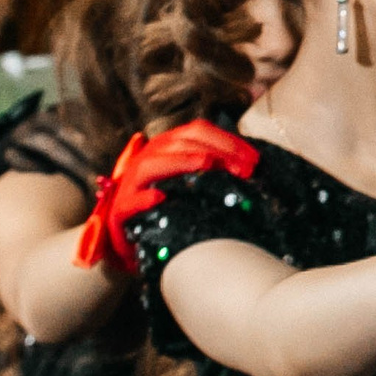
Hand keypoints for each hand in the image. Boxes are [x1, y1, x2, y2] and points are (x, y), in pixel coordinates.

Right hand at [76, 121, 260, 271]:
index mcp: (166, 149)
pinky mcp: (119, 212)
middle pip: (179, 143)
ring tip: (207, 165)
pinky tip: (161, 197)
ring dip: (180, 162)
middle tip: (245, 169)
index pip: (196, 131)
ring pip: (151, 165)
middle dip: (216, 152)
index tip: (256, 159)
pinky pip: (128, 202)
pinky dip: (144, 198)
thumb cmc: (174, 212)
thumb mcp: (197, 186)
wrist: (137, 244)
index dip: (227, 140)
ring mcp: (130, 185)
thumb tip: (255, 165)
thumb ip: (217, 170)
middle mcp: (147, 160)